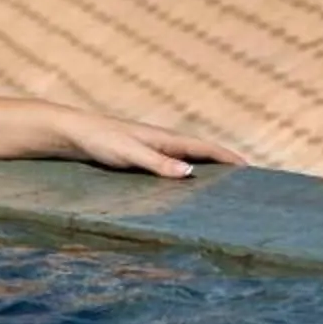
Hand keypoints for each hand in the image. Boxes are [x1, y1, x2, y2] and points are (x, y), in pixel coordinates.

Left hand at [50, 106, 244, 177]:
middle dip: (223, 166)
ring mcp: (151, 148)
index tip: (251, 171)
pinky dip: (185, 175)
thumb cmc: (99, 139)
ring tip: (223, 191)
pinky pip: (171, 166)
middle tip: (245, 185)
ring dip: (206, 171)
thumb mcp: (129, 153)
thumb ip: (158, 163)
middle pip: (200, 153)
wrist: (71, 132)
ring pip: (187, 160)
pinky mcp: (140, 157)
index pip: (205, 148)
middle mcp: (162, 141)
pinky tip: (185, 189)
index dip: (228, 158)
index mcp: (165, 138)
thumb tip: (192, 173)